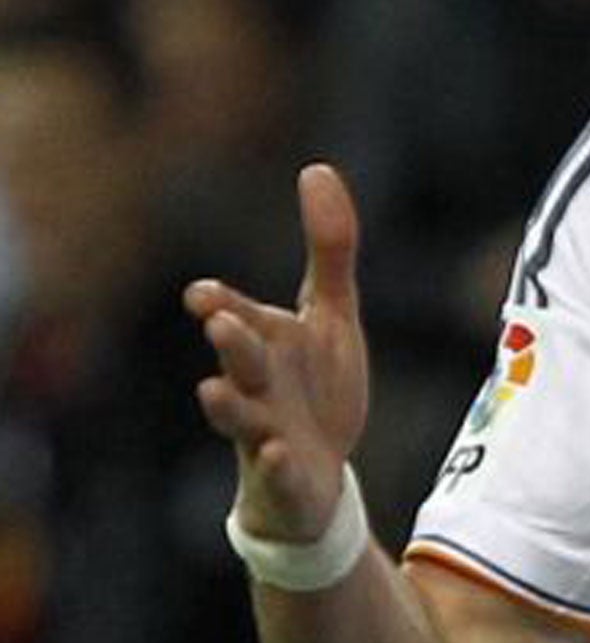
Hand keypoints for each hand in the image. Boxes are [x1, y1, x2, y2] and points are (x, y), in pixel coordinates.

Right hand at [185, 163, 368, 542]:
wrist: (314, 472)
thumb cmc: (314, 384)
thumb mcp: (332, 313)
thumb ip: (330, 247)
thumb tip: (316, 167)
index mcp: (266, 343)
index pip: (238, 316)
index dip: (222, 304)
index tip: (205, 294)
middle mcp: (258, 385)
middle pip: (240, 360)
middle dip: (231, 341)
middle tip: (219, 319)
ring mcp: (267, 432)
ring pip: (241, 419)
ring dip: (228, 405)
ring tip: (211, 390)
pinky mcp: (287, 475)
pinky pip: (279, 471)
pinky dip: (277, 464)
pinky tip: (279, 452)